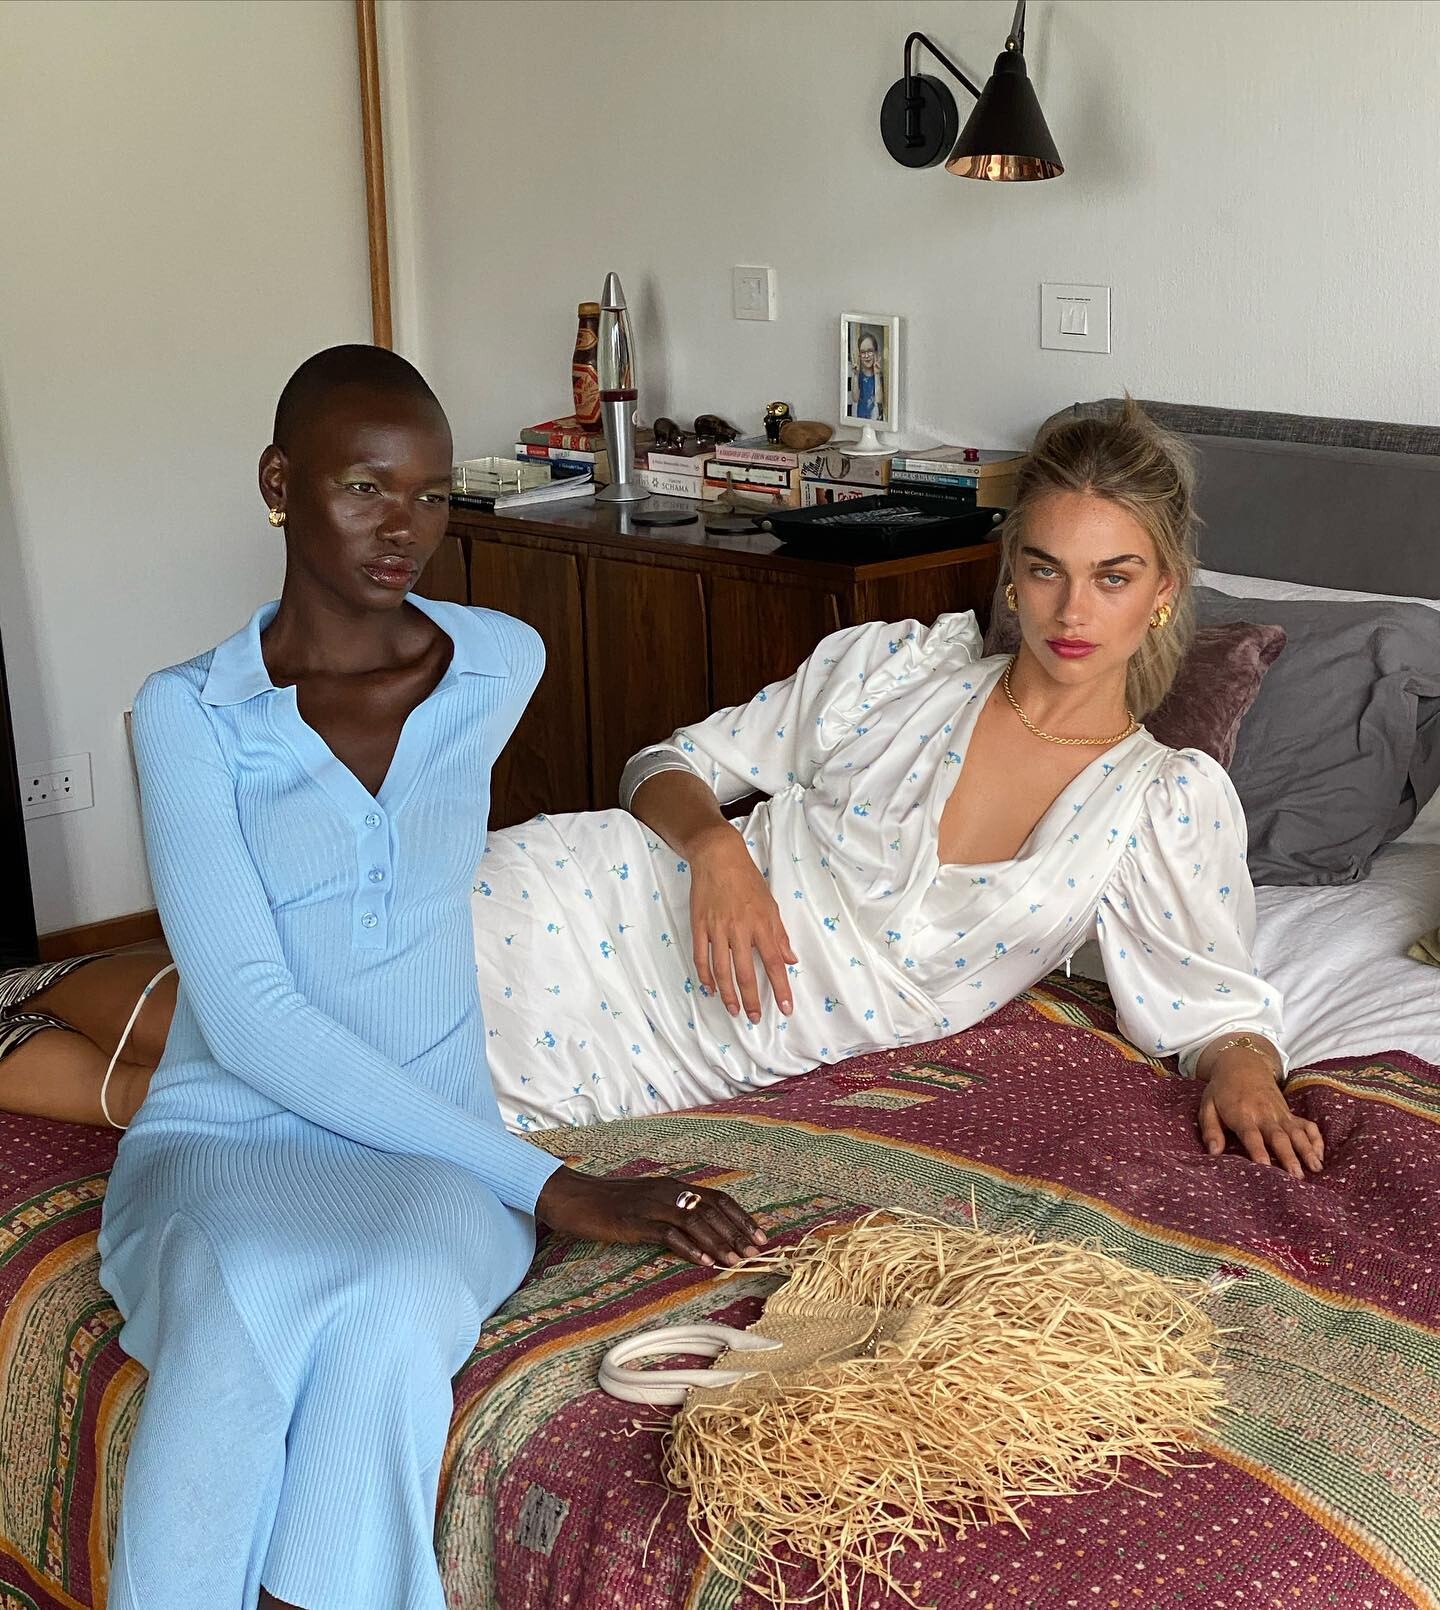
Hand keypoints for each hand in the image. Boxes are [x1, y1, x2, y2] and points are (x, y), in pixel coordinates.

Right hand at [535, 1167, 766, 1268]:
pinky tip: (703, 1261)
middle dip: (737, 1232)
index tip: (760, 1236)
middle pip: (712, 1209)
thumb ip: (672, 1212)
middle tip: (756, 1253)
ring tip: (736, 1261)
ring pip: (695, 1221)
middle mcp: (667, 1192)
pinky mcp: (635, 1221)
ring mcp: (651, 1206)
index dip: (742, 1217)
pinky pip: (668, 1234)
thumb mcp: (646, 1203)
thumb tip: (701, 1232)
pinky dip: (689, 1248)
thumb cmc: (609, 1203)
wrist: (572, 1197)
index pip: (717, 1198)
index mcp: (673, 1186)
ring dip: (719, 1242)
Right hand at [688, 825, 796, 1022]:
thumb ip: (779, 935)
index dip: (780, 989)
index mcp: (760, 924)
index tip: (786, 1009)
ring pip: (721, 970)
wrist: (718, 857)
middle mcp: (739, 929)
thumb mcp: (771, 904)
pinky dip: (705, 975)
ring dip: (728, 994)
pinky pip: (700, 957)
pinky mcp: (699, 926)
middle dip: (751, 999)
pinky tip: (710, 988)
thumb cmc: (748, 880)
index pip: (773, 963)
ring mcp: (716, 929)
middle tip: (754, 1017)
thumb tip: (790, 960)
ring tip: (733, 1010)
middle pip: (745, 973)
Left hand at [1198, 1065, 1323, 1177]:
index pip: (1251, 1135)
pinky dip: (1316, 1139)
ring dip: (1307, 1150)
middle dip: (1288, 1156)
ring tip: (1316, 1169)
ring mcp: (1280, 1114)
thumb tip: (1213, 1153)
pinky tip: (1320, 1155)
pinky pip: (1307, 1125)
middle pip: (1278, 1137)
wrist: (1242, 1064)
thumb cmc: (1222, 1090)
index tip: (1264, 1166)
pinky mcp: (1290, 1113)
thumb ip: (1210, 1130)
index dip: (1257, 1150)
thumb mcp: (1208, 1106)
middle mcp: (1264, 1114)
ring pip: (1296, 1133)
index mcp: (1241, 1114)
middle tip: (1297, 1177)